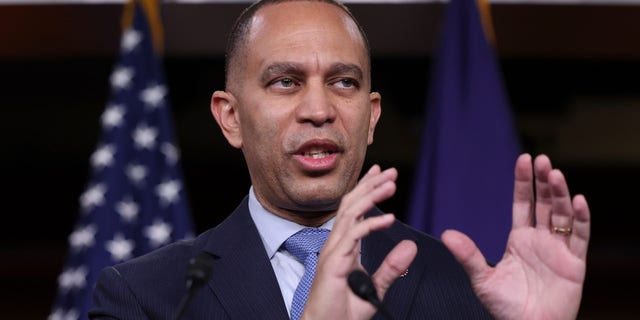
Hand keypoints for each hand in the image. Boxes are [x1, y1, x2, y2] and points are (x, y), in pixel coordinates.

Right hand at [302, 164, 416, 319]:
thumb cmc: (342, 313)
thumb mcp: (374, 287)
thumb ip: (391, 267)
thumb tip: (410, 246)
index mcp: (344, 247)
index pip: (354, 210)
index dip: (366, 189)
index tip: (381, 174)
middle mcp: (336, 245)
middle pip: (351, 205)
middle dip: (370, 185)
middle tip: (390, 171)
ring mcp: (333, 253)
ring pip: (351, 214)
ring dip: (371, 196)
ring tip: (390, 184)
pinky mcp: (333, 264)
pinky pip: (353, 237)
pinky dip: (371, 225)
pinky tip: (389, 218)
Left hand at [442, 154, 590, 319]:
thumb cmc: (506, 307)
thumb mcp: (483, 279)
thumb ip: (468, 255)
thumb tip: (447, 234)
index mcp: (519, 239)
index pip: (523, 203)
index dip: (524, 182)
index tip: (524, 159)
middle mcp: (540, 240)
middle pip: (545, 203)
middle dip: (544, 181)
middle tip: (542, 159)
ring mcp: (559, 250)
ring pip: (562, 215)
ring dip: (561, 194)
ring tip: (555, 174)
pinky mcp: (575, 263)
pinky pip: (580, 237)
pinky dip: (581, 219)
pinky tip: (579, 201)